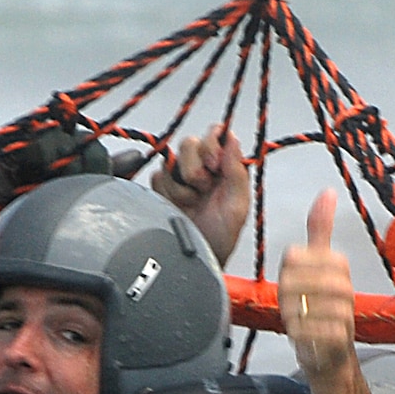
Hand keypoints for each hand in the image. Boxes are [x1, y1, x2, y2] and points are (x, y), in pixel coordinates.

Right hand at [152, 123, 247, 266]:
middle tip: (203, 190)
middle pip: (190, 143)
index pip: (215, 134)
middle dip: (195, 168)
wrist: (194, 259)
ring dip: (182, 186)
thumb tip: (233, 138)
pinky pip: (157, 177)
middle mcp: (203, 168)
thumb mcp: (237, 206)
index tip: (214, 165)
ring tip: (191, 204)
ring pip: (171, 160)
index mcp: (225, 168)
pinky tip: (177, 208)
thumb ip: (236, 171)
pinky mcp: (161, 189)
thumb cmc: (220, 238)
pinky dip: (167, 193)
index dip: (212, 144)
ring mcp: (180, 178)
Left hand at [278, 190, 356, 380]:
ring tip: (294, 318)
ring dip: (290, 313)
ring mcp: (344, 313)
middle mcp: (344, 288)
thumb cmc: (320, 307)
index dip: (285, 270)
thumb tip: (327, 192)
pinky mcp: (339, 338)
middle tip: (289, 304)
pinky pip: (310, 329)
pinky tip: (299, 333)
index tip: (291, 281)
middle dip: (285, 294)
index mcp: (337, 265)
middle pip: (294, 280)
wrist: (331, 354)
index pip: (295, 255)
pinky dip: (298, 332)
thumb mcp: (317, 265)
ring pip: (301, 305)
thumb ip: (319, 230)